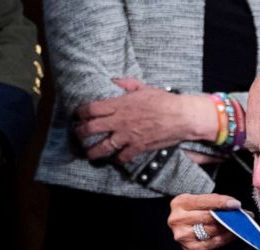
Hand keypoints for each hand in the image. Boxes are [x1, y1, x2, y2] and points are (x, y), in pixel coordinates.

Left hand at [75, 78, 217, 162]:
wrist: (181, 117)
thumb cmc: (164, 101)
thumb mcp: (143, 87)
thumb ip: (126, 84)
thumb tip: (113, 81)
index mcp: (119, 105)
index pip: (91, 109)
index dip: (81, 113)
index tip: (78, 115)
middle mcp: (120, 121)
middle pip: (91, 128)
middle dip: (80, 133)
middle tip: (78, 135)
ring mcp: (128, 136)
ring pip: (103, 147)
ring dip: (93, 151)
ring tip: (89, 154)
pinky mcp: (138, 147)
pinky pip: (122, 157)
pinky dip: (117, 159)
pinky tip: (115, 159)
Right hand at [168, 193, 237, 249]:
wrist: (190, 241)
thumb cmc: (197, 219)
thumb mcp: (201, 205)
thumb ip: (214, 202)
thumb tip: (233, 204)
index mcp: (179, 203)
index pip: (203, 200)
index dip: (221, 202)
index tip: (235, 204)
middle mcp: (178, 219)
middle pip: (208, 216)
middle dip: (226, 215)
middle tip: (240, 215)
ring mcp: (183, 235)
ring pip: (212, 229)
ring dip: (228, 227)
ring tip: (238, 224)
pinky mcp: (192, 249)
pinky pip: (214, 242)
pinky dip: (226, 237)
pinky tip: (233, 234)